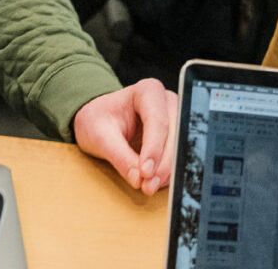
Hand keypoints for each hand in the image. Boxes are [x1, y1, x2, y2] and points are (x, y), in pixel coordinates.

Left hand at [72, 79, 178, 193]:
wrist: (98, 119)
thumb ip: (119, 156)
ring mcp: (173, 117)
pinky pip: (177, 156)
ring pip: (180, 146)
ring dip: (166, 170)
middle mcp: (165, 101)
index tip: (145, 172)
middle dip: (162, 163)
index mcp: (148, 91)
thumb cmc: (98, 119)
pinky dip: (167, 172)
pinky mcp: (173, 135)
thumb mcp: (101, 136)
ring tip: (148, 186)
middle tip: (147, 185)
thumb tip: (138, 179)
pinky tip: (153, 181)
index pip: (157, 120)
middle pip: (174, 134)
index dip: (154, 148)